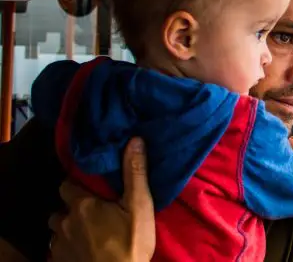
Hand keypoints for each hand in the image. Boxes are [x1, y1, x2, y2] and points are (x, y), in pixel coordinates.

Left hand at [49, 137, 155, 261]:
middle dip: (71, 207)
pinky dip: (67, 246)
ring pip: (56, 229)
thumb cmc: (130, 243)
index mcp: (82, 204)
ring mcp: (60, 244)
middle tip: (91, 209)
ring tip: (86, 230)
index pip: (67, 185)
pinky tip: (83, 248)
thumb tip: (134, 140)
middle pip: (60, 208)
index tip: (90, 186)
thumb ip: (134, 173)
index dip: (77, 184)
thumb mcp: (140, 206)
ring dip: (67, 227)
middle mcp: (65, 221)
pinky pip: (57, 249)